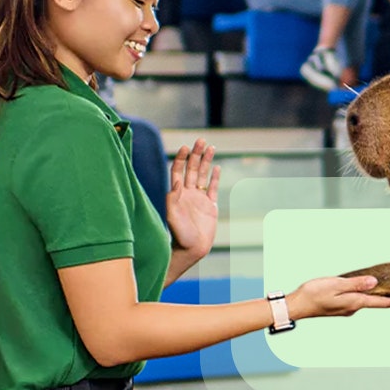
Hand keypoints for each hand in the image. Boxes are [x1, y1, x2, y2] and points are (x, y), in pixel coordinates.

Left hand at [167, 139, 219, 261]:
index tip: (185, 147)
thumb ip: (173, 198)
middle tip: (201, 140)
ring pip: (202, 175)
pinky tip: (216, 167)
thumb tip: (176, 181)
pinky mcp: (210, 206)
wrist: (192, 249)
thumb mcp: (173, 216)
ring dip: (206, 161)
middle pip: (191, 168)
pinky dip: (215, 177)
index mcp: (177, 194)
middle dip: (196, 154)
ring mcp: (199, 198)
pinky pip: (213, 188)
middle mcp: (187, 193)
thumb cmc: (179, 235)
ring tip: (210, 147)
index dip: (181, 158)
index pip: (178, 171)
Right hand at [286, 275, 389, 320]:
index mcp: (355, 302)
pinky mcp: (341, 306)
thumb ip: (356, 284)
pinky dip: (368, 295)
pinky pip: (359, 300)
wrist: (297, 306)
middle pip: (378, 303)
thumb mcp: (336, 285)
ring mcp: (347, 308)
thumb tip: (375, 282)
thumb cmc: (313, 295)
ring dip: (381, 296)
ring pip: (369, 301)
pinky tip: (369, 291)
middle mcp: (354, 307)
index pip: (382, 302)